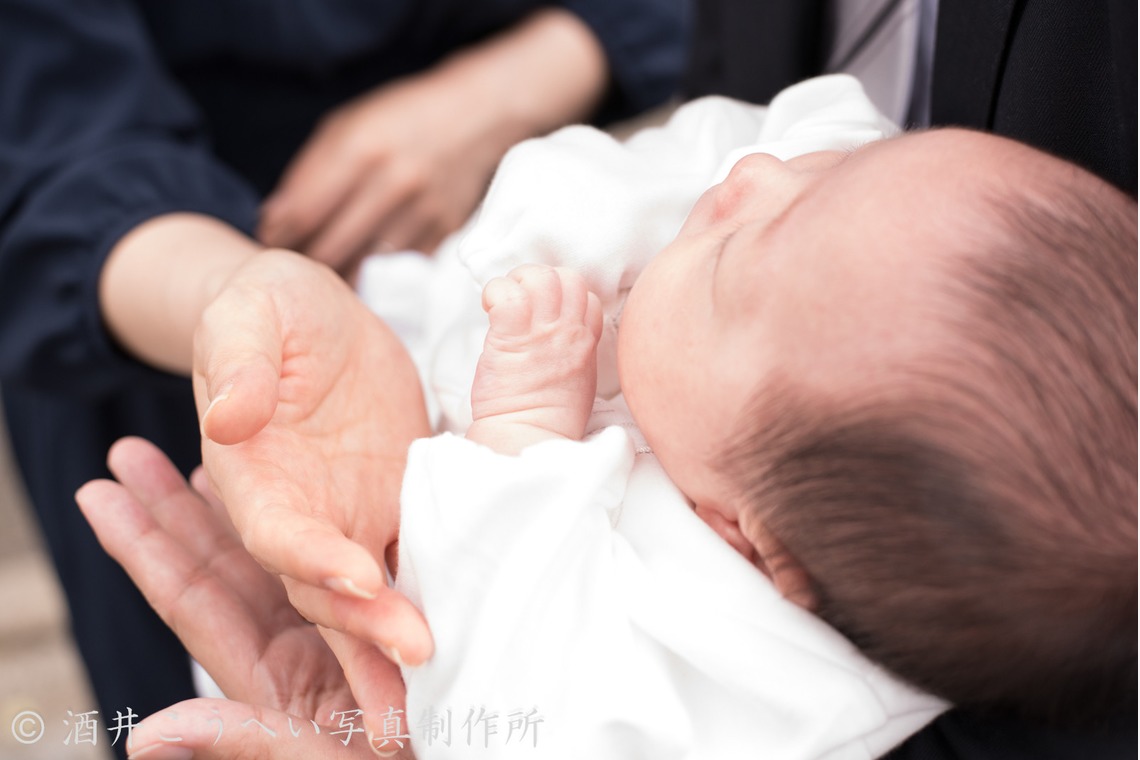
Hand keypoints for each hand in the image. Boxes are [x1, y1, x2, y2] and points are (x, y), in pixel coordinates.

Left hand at [75, 438, 413, 757]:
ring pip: (270, 555)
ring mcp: (334, 632)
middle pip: (219, 566)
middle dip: (171, 512)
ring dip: (230, 506)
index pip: (192, 599)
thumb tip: (145, 738)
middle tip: (131, 455)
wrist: (471, 743)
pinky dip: (307, 520)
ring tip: (196, 459)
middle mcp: (294, 646)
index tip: (101, 494)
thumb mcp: (311, 758)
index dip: (145, 546)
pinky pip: (334, 557)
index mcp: (269, 675)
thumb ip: (241, 740)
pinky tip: (291, 489)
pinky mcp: (379, 615)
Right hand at [193, 248, 433, 666]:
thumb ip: (239, 362)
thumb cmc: (268, 310)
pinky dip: (447, 587)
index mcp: (256, 478)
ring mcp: (354, 513)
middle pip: (331, 585)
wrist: (312, 319)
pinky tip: (482, 618)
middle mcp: (303, 513)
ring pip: (379, 586)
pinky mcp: (401, 501)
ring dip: (406, 628)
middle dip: (369, 623)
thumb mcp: (247, 316)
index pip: (280, 533)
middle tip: (419, 653)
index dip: (313, 560)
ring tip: (450, 670)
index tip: (357, 576)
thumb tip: (229, 414)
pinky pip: (424, 551)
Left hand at [257, 67, 501, 269]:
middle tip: (293, 260)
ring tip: (325, 264)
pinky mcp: (443, 232)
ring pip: (363, 265)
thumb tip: (274, 221)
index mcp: (362, 147)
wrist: (475, 117)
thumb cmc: (400, 118)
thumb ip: (310, 170)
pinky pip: (396, 266)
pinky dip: (375, 268)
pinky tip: (364, 259)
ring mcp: (422, 211)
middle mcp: (394, 182)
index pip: (305, 211)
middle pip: (331, 247)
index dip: (279, 235)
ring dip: (338, 271)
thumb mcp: (349, 125)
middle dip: (304, 259)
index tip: (269, 241)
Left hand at [468, 265, 601, 453]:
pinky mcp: (511, 337)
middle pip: (569, 277)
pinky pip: (506, 293)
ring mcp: (542, 333)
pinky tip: (487, 307)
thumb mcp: (577, 380)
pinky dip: (494, 291)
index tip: (543, 312)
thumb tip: (554, 332)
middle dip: (540, 278)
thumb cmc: (545, 418)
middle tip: (519, 300)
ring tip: (503, 301)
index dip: (564, 295)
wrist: (527, 438)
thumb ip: (571, 350)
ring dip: (516, 281)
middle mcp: (569, 333)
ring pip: (540, 277)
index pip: (588, 296)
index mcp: (586, 344)